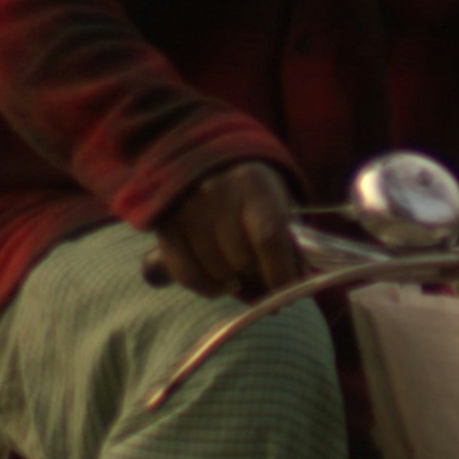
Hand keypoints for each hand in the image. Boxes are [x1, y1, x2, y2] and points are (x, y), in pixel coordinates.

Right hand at [152, 161, 305, 299]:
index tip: (288, 292)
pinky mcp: (164, 226)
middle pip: (241, 259)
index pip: (267, 237)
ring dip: (233, 279)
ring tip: (238, 265)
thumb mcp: (281, 208)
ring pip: (216, 272)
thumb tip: (293, 290)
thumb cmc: (255, 195)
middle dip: (256, 271)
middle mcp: (214, 190)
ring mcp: (185, 208)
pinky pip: (187, 276)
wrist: (212, 165)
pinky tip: (220, 283)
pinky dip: (208, 287)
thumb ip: (290, 246)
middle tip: (258, 263)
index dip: (280, 272)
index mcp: (252, 181)